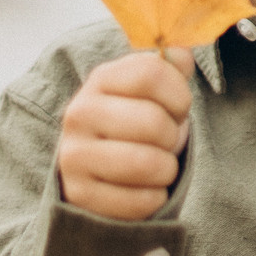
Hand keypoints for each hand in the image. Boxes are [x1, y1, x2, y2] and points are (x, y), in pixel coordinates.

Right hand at [56, 49, 193, 221]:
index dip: (179, 95)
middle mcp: (79, 114)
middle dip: (174, 137)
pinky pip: (141, 201)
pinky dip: (155, 198)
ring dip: (166, 169)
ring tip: (157, 166)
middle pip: (154, 122)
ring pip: (148, 164)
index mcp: (100, 80)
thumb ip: (169, 68)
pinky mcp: (80, 196)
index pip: (152, 73)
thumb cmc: (133, 124)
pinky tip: (143, 189)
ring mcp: (74, 156)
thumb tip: (181, 55)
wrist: (95, 171)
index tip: (178, 109)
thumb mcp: (148, 91)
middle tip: (165, 142)